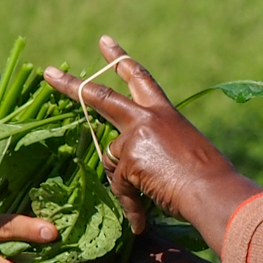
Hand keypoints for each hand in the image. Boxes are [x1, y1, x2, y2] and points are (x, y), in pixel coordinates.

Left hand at [44, 38, 261, 248]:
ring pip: (112, 159)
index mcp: (165, 113)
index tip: (104, 43)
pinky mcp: (129, 157)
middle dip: (72, 85)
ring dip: (126, 183)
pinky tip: (141, 218)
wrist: (214, 191)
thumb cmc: (208, 180)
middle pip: (102, 96)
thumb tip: (138, 169)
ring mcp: (137, 135)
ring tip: (153, 197)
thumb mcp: (183, 153)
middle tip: (48, 74)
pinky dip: (130, 204)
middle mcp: (148, 117)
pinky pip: (119, 185)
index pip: (140, 79)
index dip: (120, 60)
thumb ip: (156, 150)